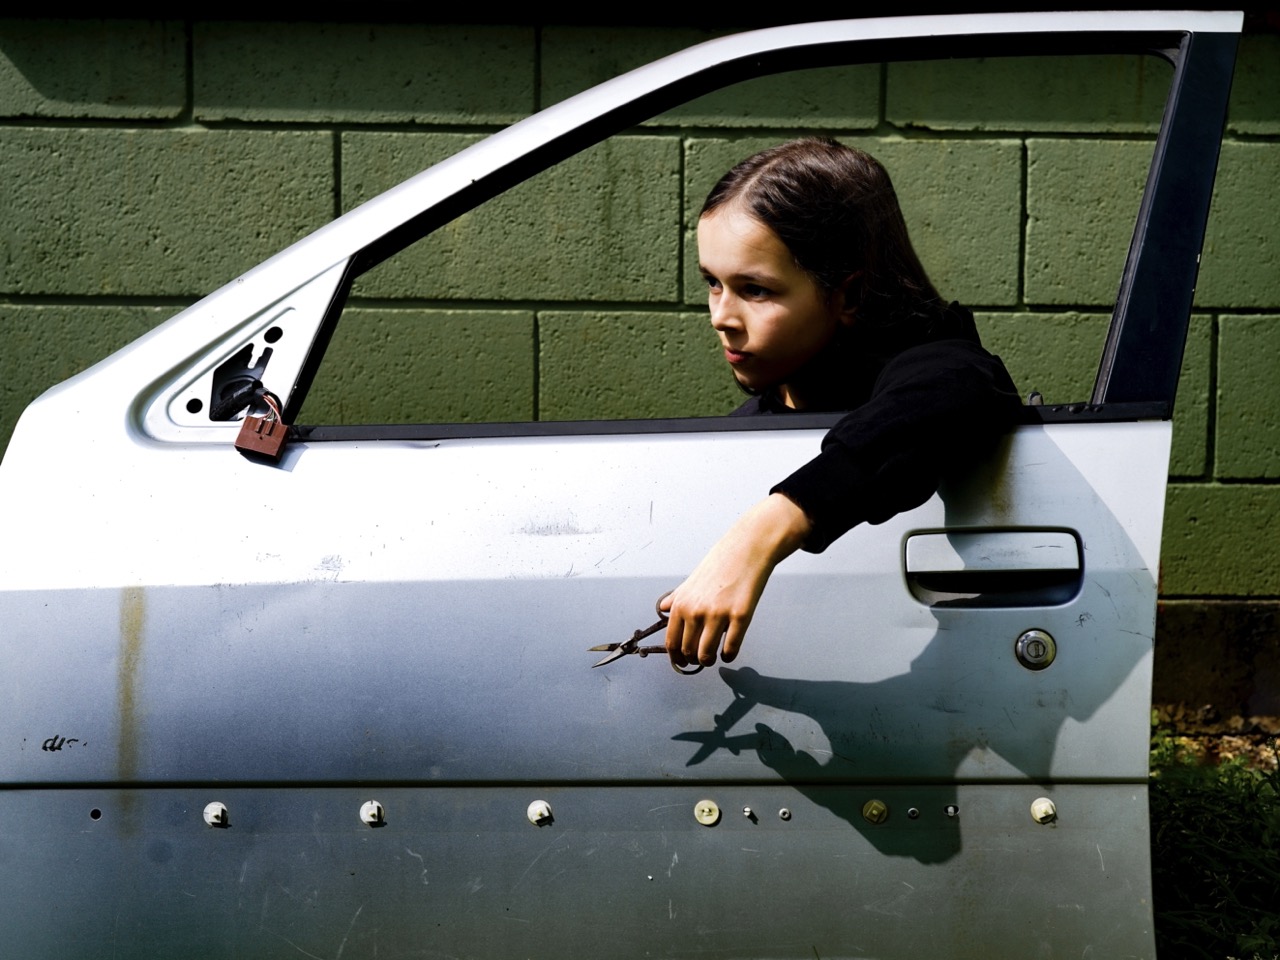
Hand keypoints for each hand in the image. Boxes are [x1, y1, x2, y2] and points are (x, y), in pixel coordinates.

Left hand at [662, 494, 810, 667]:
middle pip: (689, 651)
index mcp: (682, 604)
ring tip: (713, 657)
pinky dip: (728, 656)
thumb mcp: (690, 581)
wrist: (746, 550)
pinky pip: (731, 648)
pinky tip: (728, 653)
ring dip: (709, 661)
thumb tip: (663, 609)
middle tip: (700, 659)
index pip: (672, 642)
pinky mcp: (741, 617)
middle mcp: (696, 611)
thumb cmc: (719, 564)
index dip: (676, 657)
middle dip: (694, 660)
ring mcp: (718, 615)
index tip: (682, 662)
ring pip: (707, 655)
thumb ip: (676, 598)